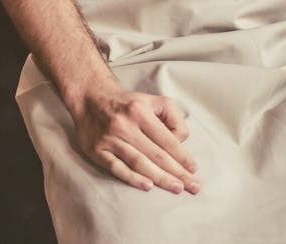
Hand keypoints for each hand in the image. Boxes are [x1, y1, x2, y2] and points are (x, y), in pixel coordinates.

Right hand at [71, 81, 200, 193]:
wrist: (91, 98)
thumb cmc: (129, 104)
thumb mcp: (154, 100)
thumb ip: (172, 116)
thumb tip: (180, 141)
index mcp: (141, 111)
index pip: (166, 138)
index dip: (182, 155)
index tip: (194, 169)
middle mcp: (125, 125)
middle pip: (156, 154)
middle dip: (176, 171)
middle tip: (192, 186)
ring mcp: (110, 139)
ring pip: (139, 162)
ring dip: (159, 177)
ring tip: (176, 187)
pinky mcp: (97, 151)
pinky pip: (117, 168)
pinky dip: (132, 178)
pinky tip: (147, 186)